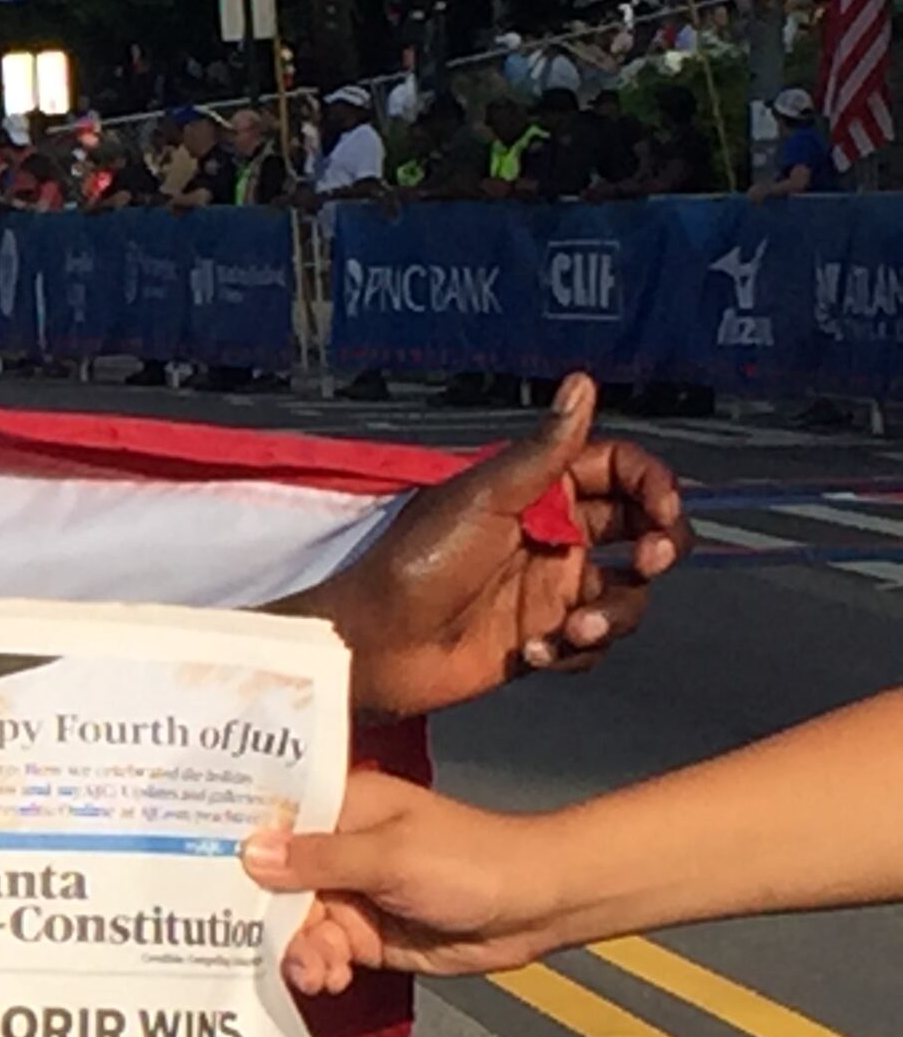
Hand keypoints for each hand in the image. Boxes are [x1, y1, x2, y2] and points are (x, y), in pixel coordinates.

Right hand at [243, 771, 572, 989]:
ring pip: (291, 924)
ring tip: (315, 972)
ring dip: (296, 951)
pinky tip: (329, 979)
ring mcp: (345, 893)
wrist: (536, 908)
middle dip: (261, 916)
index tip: (185, 868)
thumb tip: (247, 852)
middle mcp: (331, 848)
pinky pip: (319, 952)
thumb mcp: (390, 857)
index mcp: (335, 807)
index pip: (265, 817)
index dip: (226, 841)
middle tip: (256, 946)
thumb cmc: (470, 862)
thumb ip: (318, 860)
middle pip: (268, 882)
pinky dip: (318, 968)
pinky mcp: (361, 934)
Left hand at [286, 372, 687, 718]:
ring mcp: (550, 590)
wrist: (374, 646)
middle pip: (641, 530)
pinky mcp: (546, 639)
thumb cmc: (414, 564)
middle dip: (659, 545)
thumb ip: (541, 452)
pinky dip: (577, 651)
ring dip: (615, 612)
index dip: (652, 483)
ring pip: (627, 593)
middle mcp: (553, 537)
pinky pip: (594, 644)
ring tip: (573, 628)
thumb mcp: (480, 499)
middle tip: (647, 561)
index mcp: (538, 493)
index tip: (663, 508)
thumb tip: (582, 384)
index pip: (619, 472)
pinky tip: (536, 653)